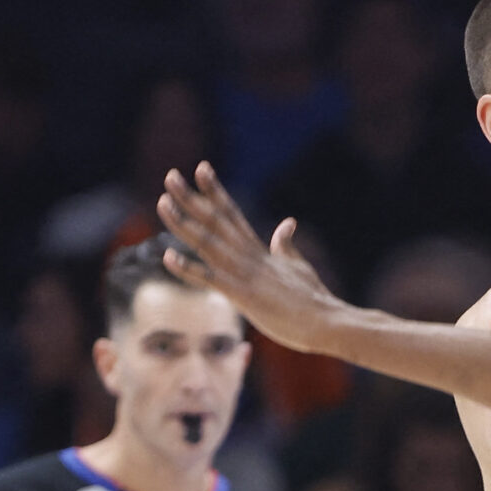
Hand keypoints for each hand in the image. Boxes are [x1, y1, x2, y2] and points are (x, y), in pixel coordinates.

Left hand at [158, 164, 342, 353]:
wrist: (328, 322)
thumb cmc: (315, 300)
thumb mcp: (299, 266)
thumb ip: (286, 244)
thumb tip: (287, 222)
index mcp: (261, 250)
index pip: (233, 213)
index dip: (215, 191)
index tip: (200, 168)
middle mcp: (250, 257)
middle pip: (215, 221)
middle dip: (191, 198)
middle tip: (170, 176)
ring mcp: (246, 275)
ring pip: (208, 243)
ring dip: (183, 223)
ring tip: (163, 203)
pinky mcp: (244, 297)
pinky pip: (211, 280)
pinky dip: (188, 269)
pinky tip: (168, 257)